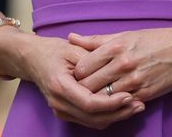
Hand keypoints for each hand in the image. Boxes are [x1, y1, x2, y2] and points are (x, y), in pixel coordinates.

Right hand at [0, 32, 145, 129]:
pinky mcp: (65, 113)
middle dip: (120, 112)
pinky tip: (122, 107)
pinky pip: (90, 120)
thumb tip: (115, 73)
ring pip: (94, 122)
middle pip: (94, 118)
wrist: (31, 58)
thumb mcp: (72, 49)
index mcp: (60, 85)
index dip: (112, 103)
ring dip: (117, 116)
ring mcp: (60, 110)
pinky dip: (108, 116)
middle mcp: (58, 103)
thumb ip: (92, 61)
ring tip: (136, 106)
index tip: (129, 95)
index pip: (90, 103)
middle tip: (139, 104)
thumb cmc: (52, 50)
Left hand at [69, 27, 171, 103]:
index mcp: (115, 47)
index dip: (76, 73)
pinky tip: (111, 101)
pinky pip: (122, 104)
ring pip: (104, 97)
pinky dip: (114, 104)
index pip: (83, 67)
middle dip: (82, 89)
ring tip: (92, 97)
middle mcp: (123, 64)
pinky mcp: (146, 94)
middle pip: (90, 84)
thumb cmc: (152, 40)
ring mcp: (135, 81)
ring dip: (96, 99)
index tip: (77, 75)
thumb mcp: (123, 36)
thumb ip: (95, 40)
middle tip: (79, 90)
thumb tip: (71, 37)